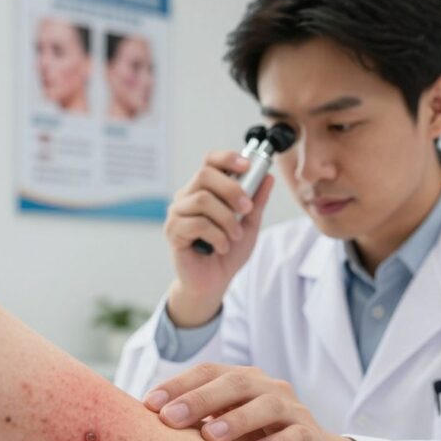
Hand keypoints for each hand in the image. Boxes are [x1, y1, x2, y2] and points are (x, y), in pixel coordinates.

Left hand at [144, 363, 372, 440]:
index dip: (178, 384)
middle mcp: (267, 389)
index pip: (208, 372)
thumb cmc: (257, 440)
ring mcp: (292, 410)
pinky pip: (296, 434)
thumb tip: (139, 426)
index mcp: (242, 381)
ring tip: (211, 436)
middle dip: (200, 399)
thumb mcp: (225, 428)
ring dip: (237, 419)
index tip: (148, 404)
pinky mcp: (311, 436)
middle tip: (170, 418)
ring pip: (267, 405)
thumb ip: (194, 422)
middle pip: (234, 383)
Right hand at [163, 151, 274, 327]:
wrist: (213, 282)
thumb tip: (268, 177)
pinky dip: (217, 236)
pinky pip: (196, 224)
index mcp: (204, 189)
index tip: (247, 165)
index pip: (210, 161)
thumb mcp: (250, 224)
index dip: (227, 158)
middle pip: (204, 175)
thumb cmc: (228, 251)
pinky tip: (222, 246)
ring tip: (235, 236)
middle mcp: (187, 196)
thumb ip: (257, 201)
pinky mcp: (173, 231)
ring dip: (226, 219)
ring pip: (202, 200)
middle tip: (247, 208)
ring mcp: (177, 213)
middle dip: (231, 189)